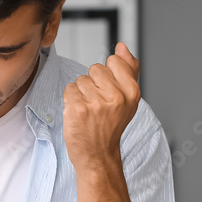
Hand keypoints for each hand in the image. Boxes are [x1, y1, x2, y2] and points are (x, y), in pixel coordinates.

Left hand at [62, 42, 140, 171]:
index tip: (110, 93)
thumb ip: (128, 69)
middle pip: (95, 69)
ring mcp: (96, 103)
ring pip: (80, 80)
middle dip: (93, 84)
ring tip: (89, 111)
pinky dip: (71, 100)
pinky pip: (69, 89)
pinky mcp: (77, 108)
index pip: (113, 61)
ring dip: (81, 93)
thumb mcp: (128, 98)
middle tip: (98, 105)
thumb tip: (122, 46)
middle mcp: (116, 96)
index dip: (108, 76)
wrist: (98, 155)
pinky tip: (79, 114)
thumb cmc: (111, 125)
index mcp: (132, 91)